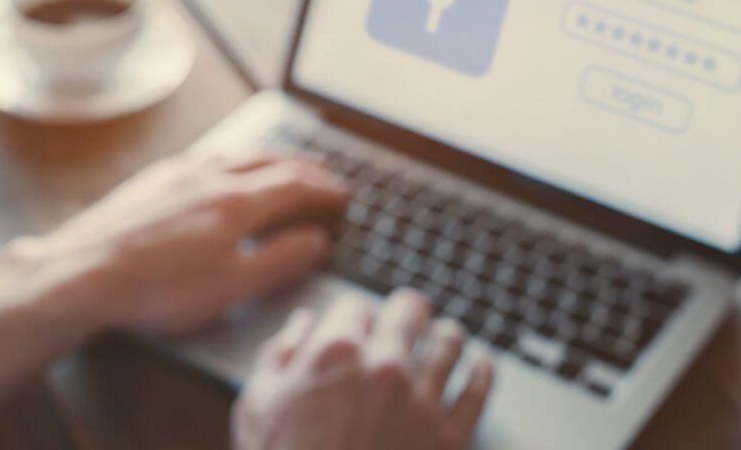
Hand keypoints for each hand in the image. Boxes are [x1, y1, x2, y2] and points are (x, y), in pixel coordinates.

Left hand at [18, 152, 348, 335]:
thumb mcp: (230, 287)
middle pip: (268, 161)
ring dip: (267, 157)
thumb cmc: (157, 289)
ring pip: (236, 154)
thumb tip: (315, 240)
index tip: (342, 196)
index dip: (323, 189)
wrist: (83, 272)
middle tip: (323, 172)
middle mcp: (210, 175)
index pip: (294, 185)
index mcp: (236, 202)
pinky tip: (224, 168)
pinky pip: (206, 156)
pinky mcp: (152, 179)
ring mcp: (178, 172)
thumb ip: (278, 261)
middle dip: (302, 166)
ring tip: (281, 164)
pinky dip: (232, 159)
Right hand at [233, 290, 494, 449]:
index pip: (357, 304)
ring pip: (450, 341)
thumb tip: (301, 326)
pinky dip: (482, 369)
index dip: (354, 315)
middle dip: (405, 312)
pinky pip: (479, 389)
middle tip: (406, 320)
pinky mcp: (451, 438)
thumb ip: (278, 356)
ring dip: (445, 335)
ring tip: (444, 337)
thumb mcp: (257, 408)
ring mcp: (423, 402)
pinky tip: (480, 362)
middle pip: (411, 309)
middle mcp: (385, 367)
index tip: (357, 327)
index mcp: (335, 352)